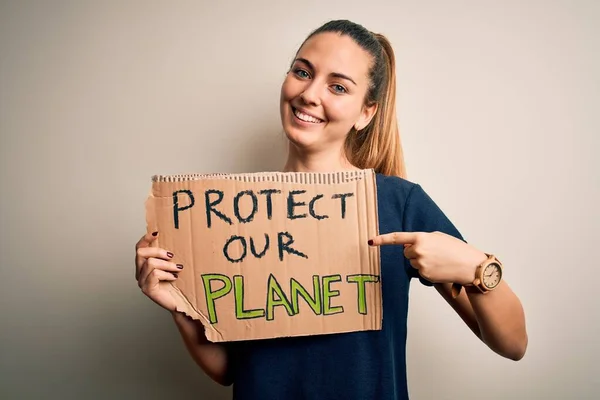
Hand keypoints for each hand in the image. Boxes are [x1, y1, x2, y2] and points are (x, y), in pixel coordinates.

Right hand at [135, 232, 181, 310]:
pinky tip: (174, 278)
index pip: (139, 248)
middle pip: (141, 253)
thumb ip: (168, 255)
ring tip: (177, 269)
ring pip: (150, 263)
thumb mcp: (173, 265)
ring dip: (167, 264)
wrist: (181, 303)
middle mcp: (140, 273)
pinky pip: (154, 275)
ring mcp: (142, 282)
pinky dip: (167, 274)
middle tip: (172, 255)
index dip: (145, 239)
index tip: (156, 233)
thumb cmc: (178, 284)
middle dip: (158, 251)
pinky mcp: (147, 289)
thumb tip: (174, 237)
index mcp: (144, 265)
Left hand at [368, 231, 486, 284]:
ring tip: (438, 260)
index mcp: (421, 237)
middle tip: (432, 252)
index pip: (397, 238)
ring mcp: (420, 264)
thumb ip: (421, 238)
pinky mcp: (424, 275)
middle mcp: (418, 250)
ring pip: (413, 262)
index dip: (382, 240)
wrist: (470, 265)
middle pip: (406, 252)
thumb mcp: (438, 236)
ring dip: (422, 261)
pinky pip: (419, 271)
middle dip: (415, 252)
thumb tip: (408, 244)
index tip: (370, 241)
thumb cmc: (456, 249)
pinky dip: (427, 270)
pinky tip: (439, 267)